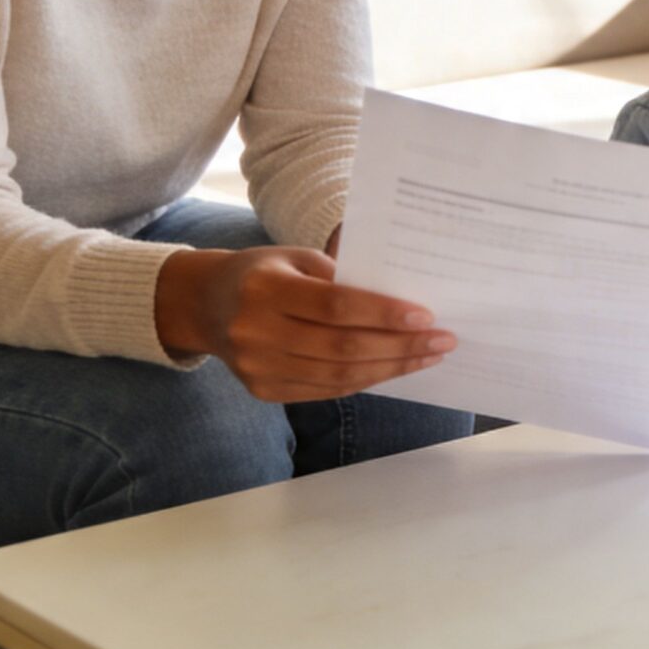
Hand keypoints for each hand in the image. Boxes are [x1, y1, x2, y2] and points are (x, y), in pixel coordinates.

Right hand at [155, 245, 454, 402]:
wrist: (206, 306)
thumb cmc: (263, 272)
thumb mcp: (296, 258)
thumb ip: (341, 277)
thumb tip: (403, 301)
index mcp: (264, 289)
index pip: (335, 307)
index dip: (383, 314)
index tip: (426, 316)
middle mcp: (256, 333)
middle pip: (342, 348)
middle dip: (400, 347)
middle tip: (442, 341)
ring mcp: (258, 368)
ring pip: (338, 376)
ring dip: (390, 368)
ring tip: (427, 357)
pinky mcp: (264, 391)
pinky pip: (325, 390)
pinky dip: (364, 380)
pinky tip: (392, 367)